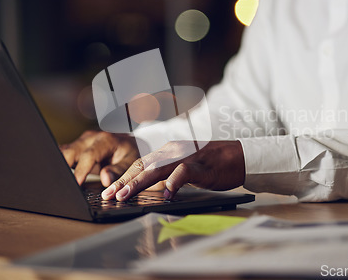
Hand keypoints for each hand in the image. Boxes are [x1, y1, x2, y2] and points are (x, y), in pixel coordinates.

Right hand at [60, 130, 144, 185]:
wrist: (128, 142)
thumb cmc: (130, 153)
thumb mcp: (131, 162)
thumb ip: (118, 171)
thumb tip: (106, 179)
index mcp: (106, 140)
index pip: (89, 155)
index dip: (81, 170)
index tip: (76, 184)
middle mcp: (91, 138)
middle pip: (70, 151)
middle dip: (62, 166)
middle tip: (62, 184)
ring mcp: (82, 141)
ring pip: (63, 152)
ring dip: (60, 165)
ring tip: (58, 181)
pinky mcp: (77, 146)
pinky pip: (64, 153)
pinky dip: (60, 164)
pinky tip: (58, 175)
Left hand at [101, 140, 245, 200]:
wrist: (240, 155)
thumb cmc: (213, 164)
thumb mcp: (185, 168)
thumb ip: (168, 175)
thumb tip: (153, 191)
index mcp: (168, 152)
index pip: (140, 164)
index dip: (123, 177)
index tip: (109, 190)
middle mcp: (173, 151)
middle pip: (142, 166)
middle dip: (123, 181)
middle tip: (108, 195)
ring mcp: (187, 157)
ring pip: (157, 168)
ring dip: (139, 183)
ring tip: (124, 196)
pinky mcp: (201, 166)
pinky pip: (184, 172)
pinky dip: (174, 182)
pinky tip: (167, 194)